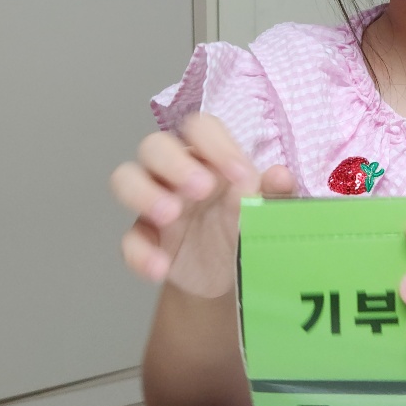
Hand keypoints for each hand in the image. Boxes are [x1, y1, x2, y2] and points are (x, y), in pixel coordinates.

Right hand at [109, 115, 295, 296]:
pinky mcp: (144, 239)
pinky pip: (129, 239)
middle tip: (201, 189)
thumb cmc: (244, 227)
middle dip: (174, 163)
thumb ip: (274, 192)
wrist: (228, 277)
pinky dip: (140, 253)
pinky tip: (161, 266)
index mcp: (209, 157)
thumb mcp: (267, 210)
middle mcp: (175, 172)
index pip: (200, 128)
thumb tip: (280, 174)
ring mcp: (154, 203)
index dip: (216, 144)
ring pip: (126, 178)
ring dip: (144, 193)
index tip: (239, 174)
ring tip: (170, 215)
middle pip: (155, 146)